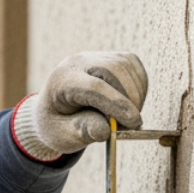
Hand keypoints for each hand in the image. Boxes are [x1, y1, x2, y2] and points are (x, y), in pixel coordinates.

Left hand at [12, 52, 148, 160]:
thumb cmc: (59, 125)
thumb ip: (83, 132)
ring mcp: (95, 56)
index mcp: (62, 82)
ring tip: (127, 118)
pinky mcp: (111, 57)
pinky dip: (139, 85)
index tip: (133, 123)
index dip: (117, 104)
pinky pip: (133, 65)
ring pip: (126, 66)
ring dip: (135, 94)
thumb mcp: (64, 136)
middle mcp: (78, 63)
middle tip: (131, 125)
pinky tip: (131, 104)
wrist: (54, 110)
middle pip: (112, 70)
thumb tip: (106, 130)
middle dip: (129, 98)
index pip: (93, 87)